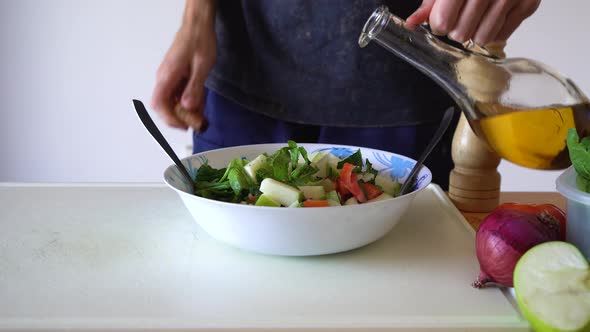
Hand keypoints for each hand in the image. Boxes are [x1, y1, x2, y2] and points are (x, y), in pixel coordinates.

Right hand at [151, 0, 215, 130]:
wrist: (198, 25)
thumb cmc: (199, 40)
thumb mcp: (202, 66)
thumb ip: (194, 88)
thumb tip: (187, 106)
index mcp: (167, 75)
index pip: (159, 104)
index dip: (169, 119)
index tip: (184, 126)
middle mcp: (165, 78)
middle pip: (165, 106)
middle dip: (179, 118)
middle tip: (196, 123)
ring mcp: (170, 78)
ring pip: (173, 102)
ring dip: (186, 111)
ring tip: (201, 116)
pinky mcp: (176, 77)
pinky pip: (179, 94)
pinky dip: (189, 102)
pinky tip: (200, 104)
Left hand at [406, 0, 540, 44]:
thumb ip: (431, 2)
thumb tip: (412, 23)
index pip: (442, 22)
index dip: (439, 25)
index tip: (441, 20)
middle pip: (461, 34)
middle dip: (456, 31)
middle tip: (459, 18)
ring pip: (482, 38)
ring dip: (475, 33)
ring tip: (476, 18)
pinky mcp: (528, 4)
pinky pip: (503, 35)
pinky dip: (494, 31)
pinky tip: (491, 16)